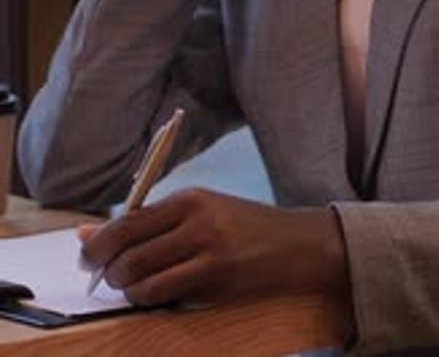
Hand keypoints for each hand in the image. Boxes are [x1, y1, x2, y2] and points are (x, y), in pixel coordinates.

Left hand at [79, 188, 351, 309]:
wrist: (295, 243)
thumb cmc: (241, 226)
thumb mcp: (200, 211)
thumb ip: (150, 222)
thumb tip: (89, 235)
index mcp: (189, 198)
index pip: (129, 220)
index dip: (99, 242)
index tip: (85, 254)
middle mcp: (197, 218)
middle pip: (131, 248)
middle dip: (109, 269)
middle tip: (107, 277)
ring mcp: (208, 249)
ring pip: (144, 275)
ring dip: (127, 288)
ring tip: (131, 287)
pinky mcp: (218, 277)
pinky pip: (166, 293)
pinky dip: (149, 298)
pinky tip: (153, 295)